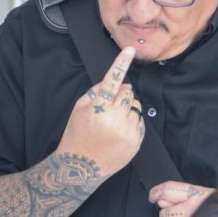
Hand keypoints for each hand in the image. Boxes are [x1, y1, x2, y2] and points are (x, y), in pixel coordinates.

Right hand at [55, 47, 143, 175]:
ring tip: (113, 121)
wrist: (81, 167)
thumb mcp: (79, 109)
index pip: (112, 80)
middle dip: (121, 94)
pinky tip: (119, 131)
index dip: (121, 62)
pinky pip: (140, 122)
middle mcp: (114, 117)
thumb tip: (116, 82)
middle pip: (128, 92)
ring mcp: (127, 130)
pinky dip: (132, 122)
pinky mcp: (135, 141)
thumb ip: (96, 92)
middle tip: (110, 105)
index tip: (130, 49)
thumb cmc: (77, 134)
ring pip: (136, 106)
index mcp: (98, 107)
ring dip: (127, 109)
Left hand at [149, 181, 214, 216]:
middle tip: (177, 215)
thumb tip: (160, 199)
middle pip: (164, 213)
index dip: (156, 192)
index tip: (152, 196)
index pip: (168, 189)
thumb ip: (182, 196)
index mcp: (199, 194)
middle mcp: (195, 209)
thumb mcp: (206, 197)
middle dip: (167, 216)